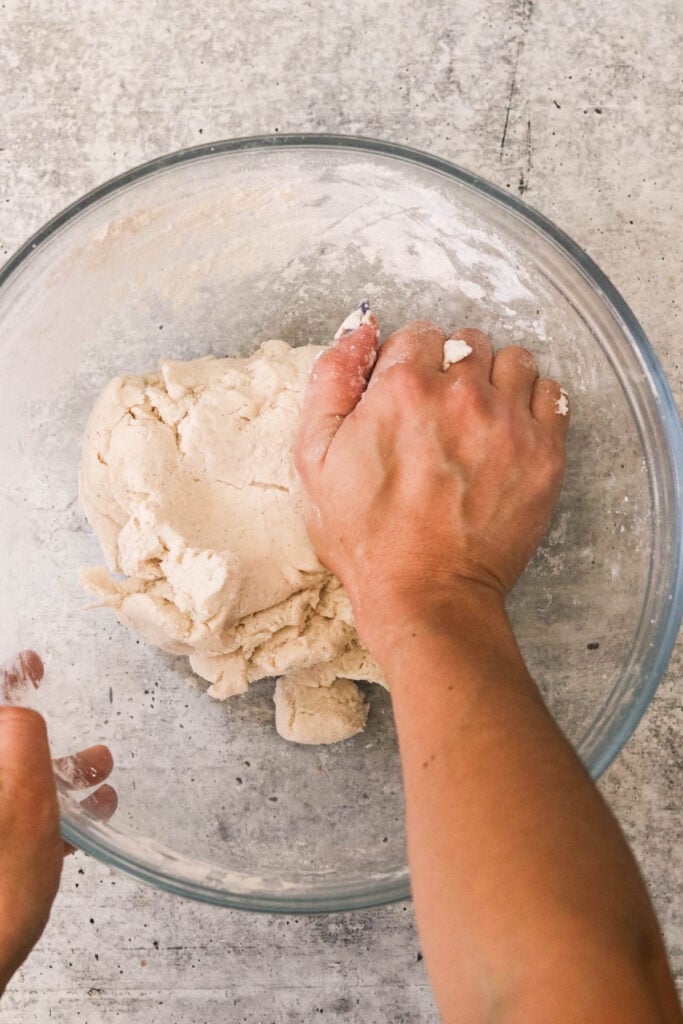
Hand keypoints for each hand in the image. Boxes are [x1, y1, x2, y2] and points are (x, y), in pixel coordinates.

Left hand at [0, 652, 115, 995]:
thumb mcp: (22, 793)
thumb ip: (20, 735)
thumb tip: (20, 707)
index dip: (8, 681)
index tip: (27, 661)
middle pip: (5, 744)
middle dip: (35, 725)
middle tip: (61, 710)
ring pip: (12, 781)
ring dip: (53, 769)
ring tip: (98, 770)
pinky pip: (16, 817)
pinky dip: (45, 808)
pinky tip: (86, 818)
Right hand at [295, 318, 567, 648]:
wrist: (426, 595)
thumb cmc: (365, 536)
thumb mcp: (314, 458)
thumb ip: (331, 380)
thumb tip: (359, 326)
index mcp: (401, 388)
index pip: (419, 333)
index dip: (409, 363)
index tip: (407, 396)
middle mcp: (461, 394)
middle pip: (468, 342)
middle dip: (454, 367)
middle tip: (442, 413)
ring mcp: (508, 423)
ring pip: (514, 360)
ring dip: (497, 379)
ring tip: (480, 418)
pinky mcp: (544, 454)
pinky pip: (553, 393)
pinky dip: (534, 402)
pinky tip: (511, 430)